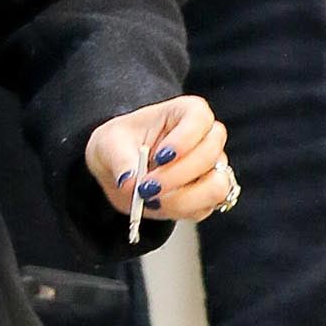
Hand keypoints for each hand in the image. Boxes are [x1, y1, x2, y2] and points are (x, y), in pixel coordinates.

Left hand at [86, 96, 229, 225]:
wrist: (120, 170)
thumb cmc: (119, 145)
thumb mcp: (109, 144)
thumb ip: (120, 160)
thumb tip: (130, 182)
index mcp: (186, 113)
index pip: (200, 118)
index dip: (184, 139)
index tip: (161, 156)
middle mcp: (206, 139)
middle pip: (210, 155)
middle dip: (177, 175)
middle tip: (147, 187)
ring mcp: (211, 168)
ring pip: (216, 186)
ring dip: (183, 199)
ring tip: (152, 200)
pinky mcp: (207, 196)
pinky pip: (205, 208)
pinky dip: (181, 211)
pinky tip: (159, 206)